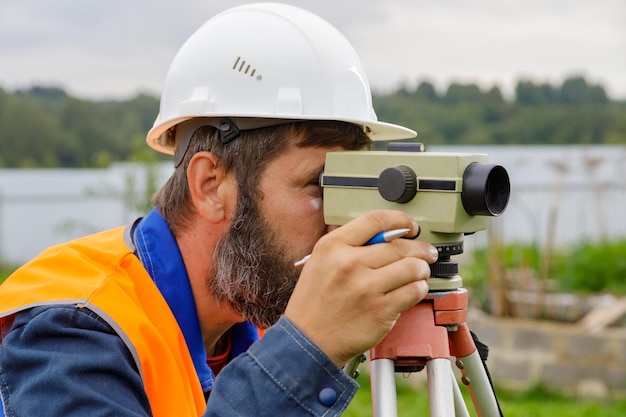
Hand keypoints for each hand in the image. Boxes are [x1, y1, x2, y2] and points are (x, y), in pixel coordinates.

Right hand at [284, 210, 437, 366]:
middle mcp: (350, 263)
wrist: (308, 340)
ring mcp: (367, 288)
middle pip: (400, 245)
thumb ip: (348, 244)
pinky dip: (420, 288)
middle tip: (426, 252)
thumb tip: (385, 234)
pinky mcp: (381, 310)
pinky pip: (414, 292)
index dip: (401, 220)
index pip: (376, 220)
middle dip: (420, 248)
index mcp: (333, 246)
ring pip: (413, 267)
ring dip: (422, 269)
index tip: (410, 226)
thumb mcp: (320, 261)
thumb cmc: (314, 302)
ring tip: (420, 272)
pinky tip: (414, 289)